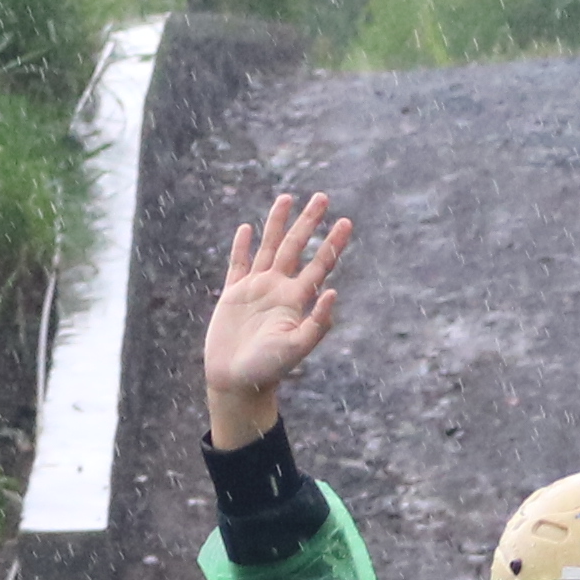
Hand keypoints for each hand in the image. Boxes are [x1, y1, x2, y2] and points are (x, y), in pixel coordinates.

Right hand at [206, 195, 349, 450]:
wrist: (236, 383)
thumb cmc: (268, 370)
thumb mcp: (296, 348)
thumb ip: (316, 324)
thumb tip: (333, 293)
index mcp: (296, 300)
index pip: (319, 264)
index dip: (332, 244)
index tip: (346, 222)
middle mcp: (278, 289)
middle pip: (296, 247)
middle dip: (309, 222)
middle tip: (322, 197)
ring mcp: (255, 290)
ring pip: (268, 247)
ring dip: (277, 223)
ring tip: (286, 198)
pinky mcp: (233, 296)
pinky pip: (238, 265)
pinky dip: (242, 246)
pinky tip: (247, 229)